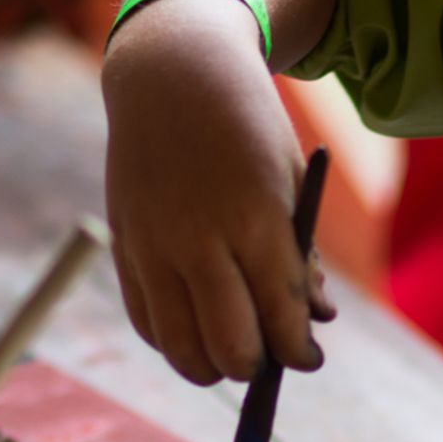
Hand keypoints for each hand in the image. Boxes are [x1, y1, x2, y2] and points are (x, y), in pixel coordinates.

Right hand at [101, 0, 336, 383]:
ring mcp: (155, 247)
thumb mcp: (292, 184)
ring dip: (213, 367)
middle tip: (270, 355)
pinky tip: (196, 331)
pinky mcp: (125, 248)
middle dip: (258, 366)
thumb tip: (317, 321)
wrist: (173, 74)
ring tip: (233, 353)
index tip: (309, 358)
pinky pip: (148, 323)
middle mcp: (200, 240)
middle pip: (231, 348)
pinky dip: (174, 342)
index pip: (282, 319)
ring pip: (182, 349)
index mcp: (256, 221)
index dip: (300, 353)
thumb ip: (302, 258)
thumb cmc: (248, 129)